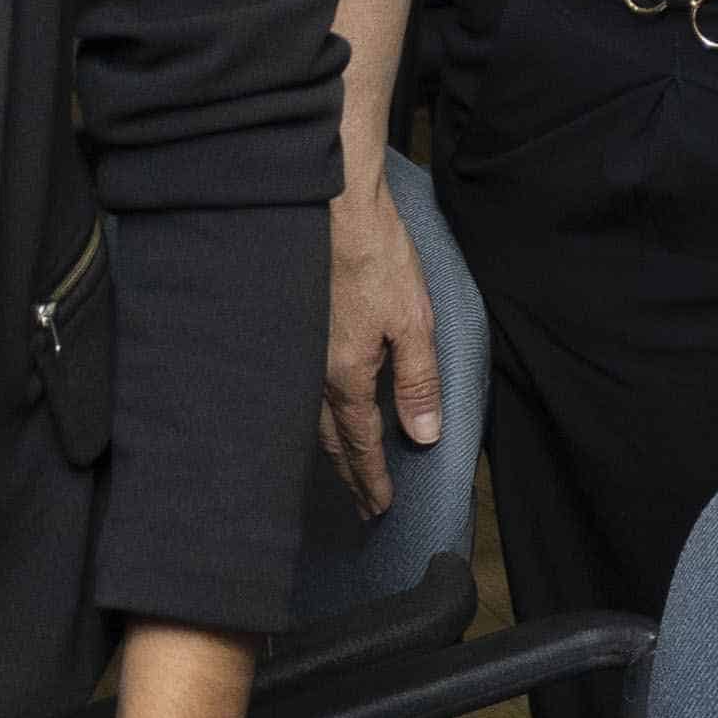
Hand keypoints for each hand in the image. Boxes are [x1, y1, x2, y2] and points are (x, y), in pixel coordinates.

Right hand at [321, 179, 447, 515]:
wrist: (332, 208)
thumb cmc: (376, 258)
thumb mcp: (414, 321)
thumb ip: (419, 381)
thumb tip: (425, 435)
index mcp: (347, 376)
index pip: (362, 444)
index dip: (372, 480)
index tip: (380, 509)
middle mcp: (314, 374)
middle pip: (332, 441)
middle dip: (349, 475)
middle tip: (363, 506)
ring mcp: (297, 354)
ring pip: (311, 419)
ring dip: (330, 450)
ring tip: (343, 471)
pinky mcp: (292, 332)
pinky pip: (299, 393)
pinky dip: (313, 417)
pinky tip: (319, 416)